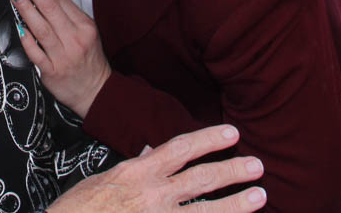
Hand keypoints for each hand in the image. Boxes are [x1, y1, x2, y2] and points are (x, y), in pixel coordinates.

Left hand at [9, 0, 109, 117]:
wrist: (96, 92)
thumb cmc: (88, 59)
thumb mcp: (86, 33)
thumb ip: (68, 15)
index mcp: (85, 25)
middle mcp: (75, 38)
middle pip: (51, 7)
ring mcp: (64, 55)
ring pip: (42, 27)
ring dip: (26, 8)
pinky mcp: (53, 72)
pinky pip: (36, 53)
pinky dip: (27, 39)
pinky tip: (18, 27)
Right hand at [48, 125, 266, 212]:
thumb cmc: (81, 209)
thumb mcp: (106, 180)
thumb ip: (134, 167)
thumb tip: (153, 153)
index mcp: (137, 172)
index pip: (180, 149)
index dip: (209, 140)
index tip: (232, 134)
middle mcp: (151, 195)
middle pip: (201, 178)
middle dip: (232, 171)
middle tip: (257, 165)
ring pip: (205, 210)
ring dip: (235, 203)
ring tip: (260, 197)